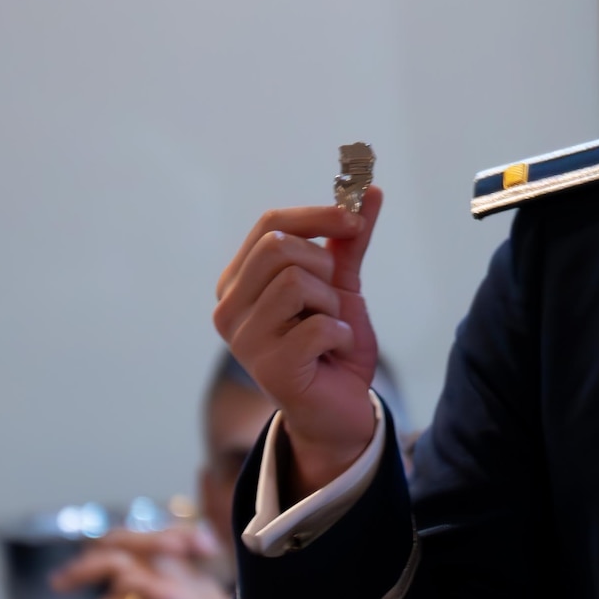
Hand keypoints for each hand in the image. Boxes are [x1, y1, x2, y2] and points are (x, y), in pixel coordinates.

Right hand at [213, 187, 382, 497]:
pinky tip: (332, 354)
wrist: (342, 409)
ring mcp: (243, 340)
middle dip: (323, 266)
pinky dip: (340, 335)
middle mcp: (228, 308)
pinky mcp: (269, 368)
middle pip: (278, 246)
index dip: (318, 215)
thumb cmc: (333, 345)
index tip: (354, 220)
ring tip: (328, 330)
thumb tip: (370, 189)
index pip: (270, 223)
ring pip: (296, 282)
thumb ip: (349, 240)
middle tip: (331, 298)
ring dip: (331, 305)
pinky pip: (318, 325)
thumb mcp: (342, 285)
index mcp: (239, 281)